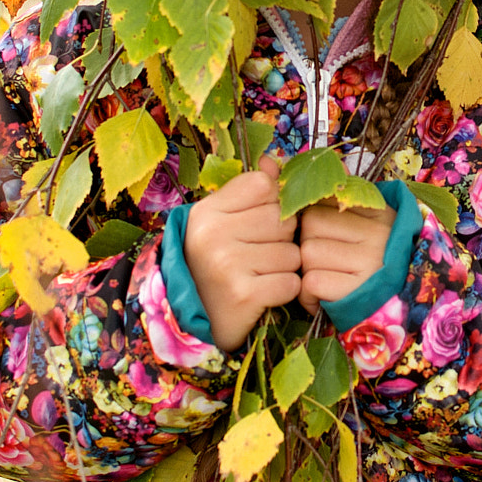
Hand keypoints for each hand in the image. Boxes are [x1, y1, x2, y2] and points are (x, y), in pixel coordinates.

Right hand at [183, 155, 300, 350]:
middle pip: (283, 219)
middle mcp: (213, 234)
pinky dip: (285, 290)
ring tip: (260, 274)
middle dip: (282, 238)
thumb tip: (273, 161)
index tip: (261, 222)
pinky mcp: (244, 294)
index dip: (272, 203)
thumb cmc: (210, 264)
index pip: (263, 185)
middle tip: (260, 254)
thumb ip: (247, 191)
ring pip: (291, 253)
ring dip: (284, 267)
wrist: (190, 321)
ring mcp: (227, 264)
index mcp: (207, 211)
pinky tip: (264, 292)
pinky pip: (291, 282)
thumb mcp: (218, 221)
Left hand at [297, 200, 396, 314]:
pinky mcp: (356, 292)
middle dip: (308, 243)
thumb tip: (328, 179)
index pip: (325, 200)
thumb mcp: (373, 228)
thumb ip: (347, 205)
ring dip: (308, 270)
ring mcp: (369, 262)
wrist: (404, 307)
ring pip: (308, 253)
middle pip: (311, 223)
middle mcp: (377, 234)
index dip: (314, 219)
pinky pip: (311, 282)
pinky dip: (308, 295)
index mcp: (379, 213)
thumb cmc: (377, 266)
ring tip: (326, 280)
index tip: (324, 235)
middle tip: (324, 261)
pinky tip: (323, 298)